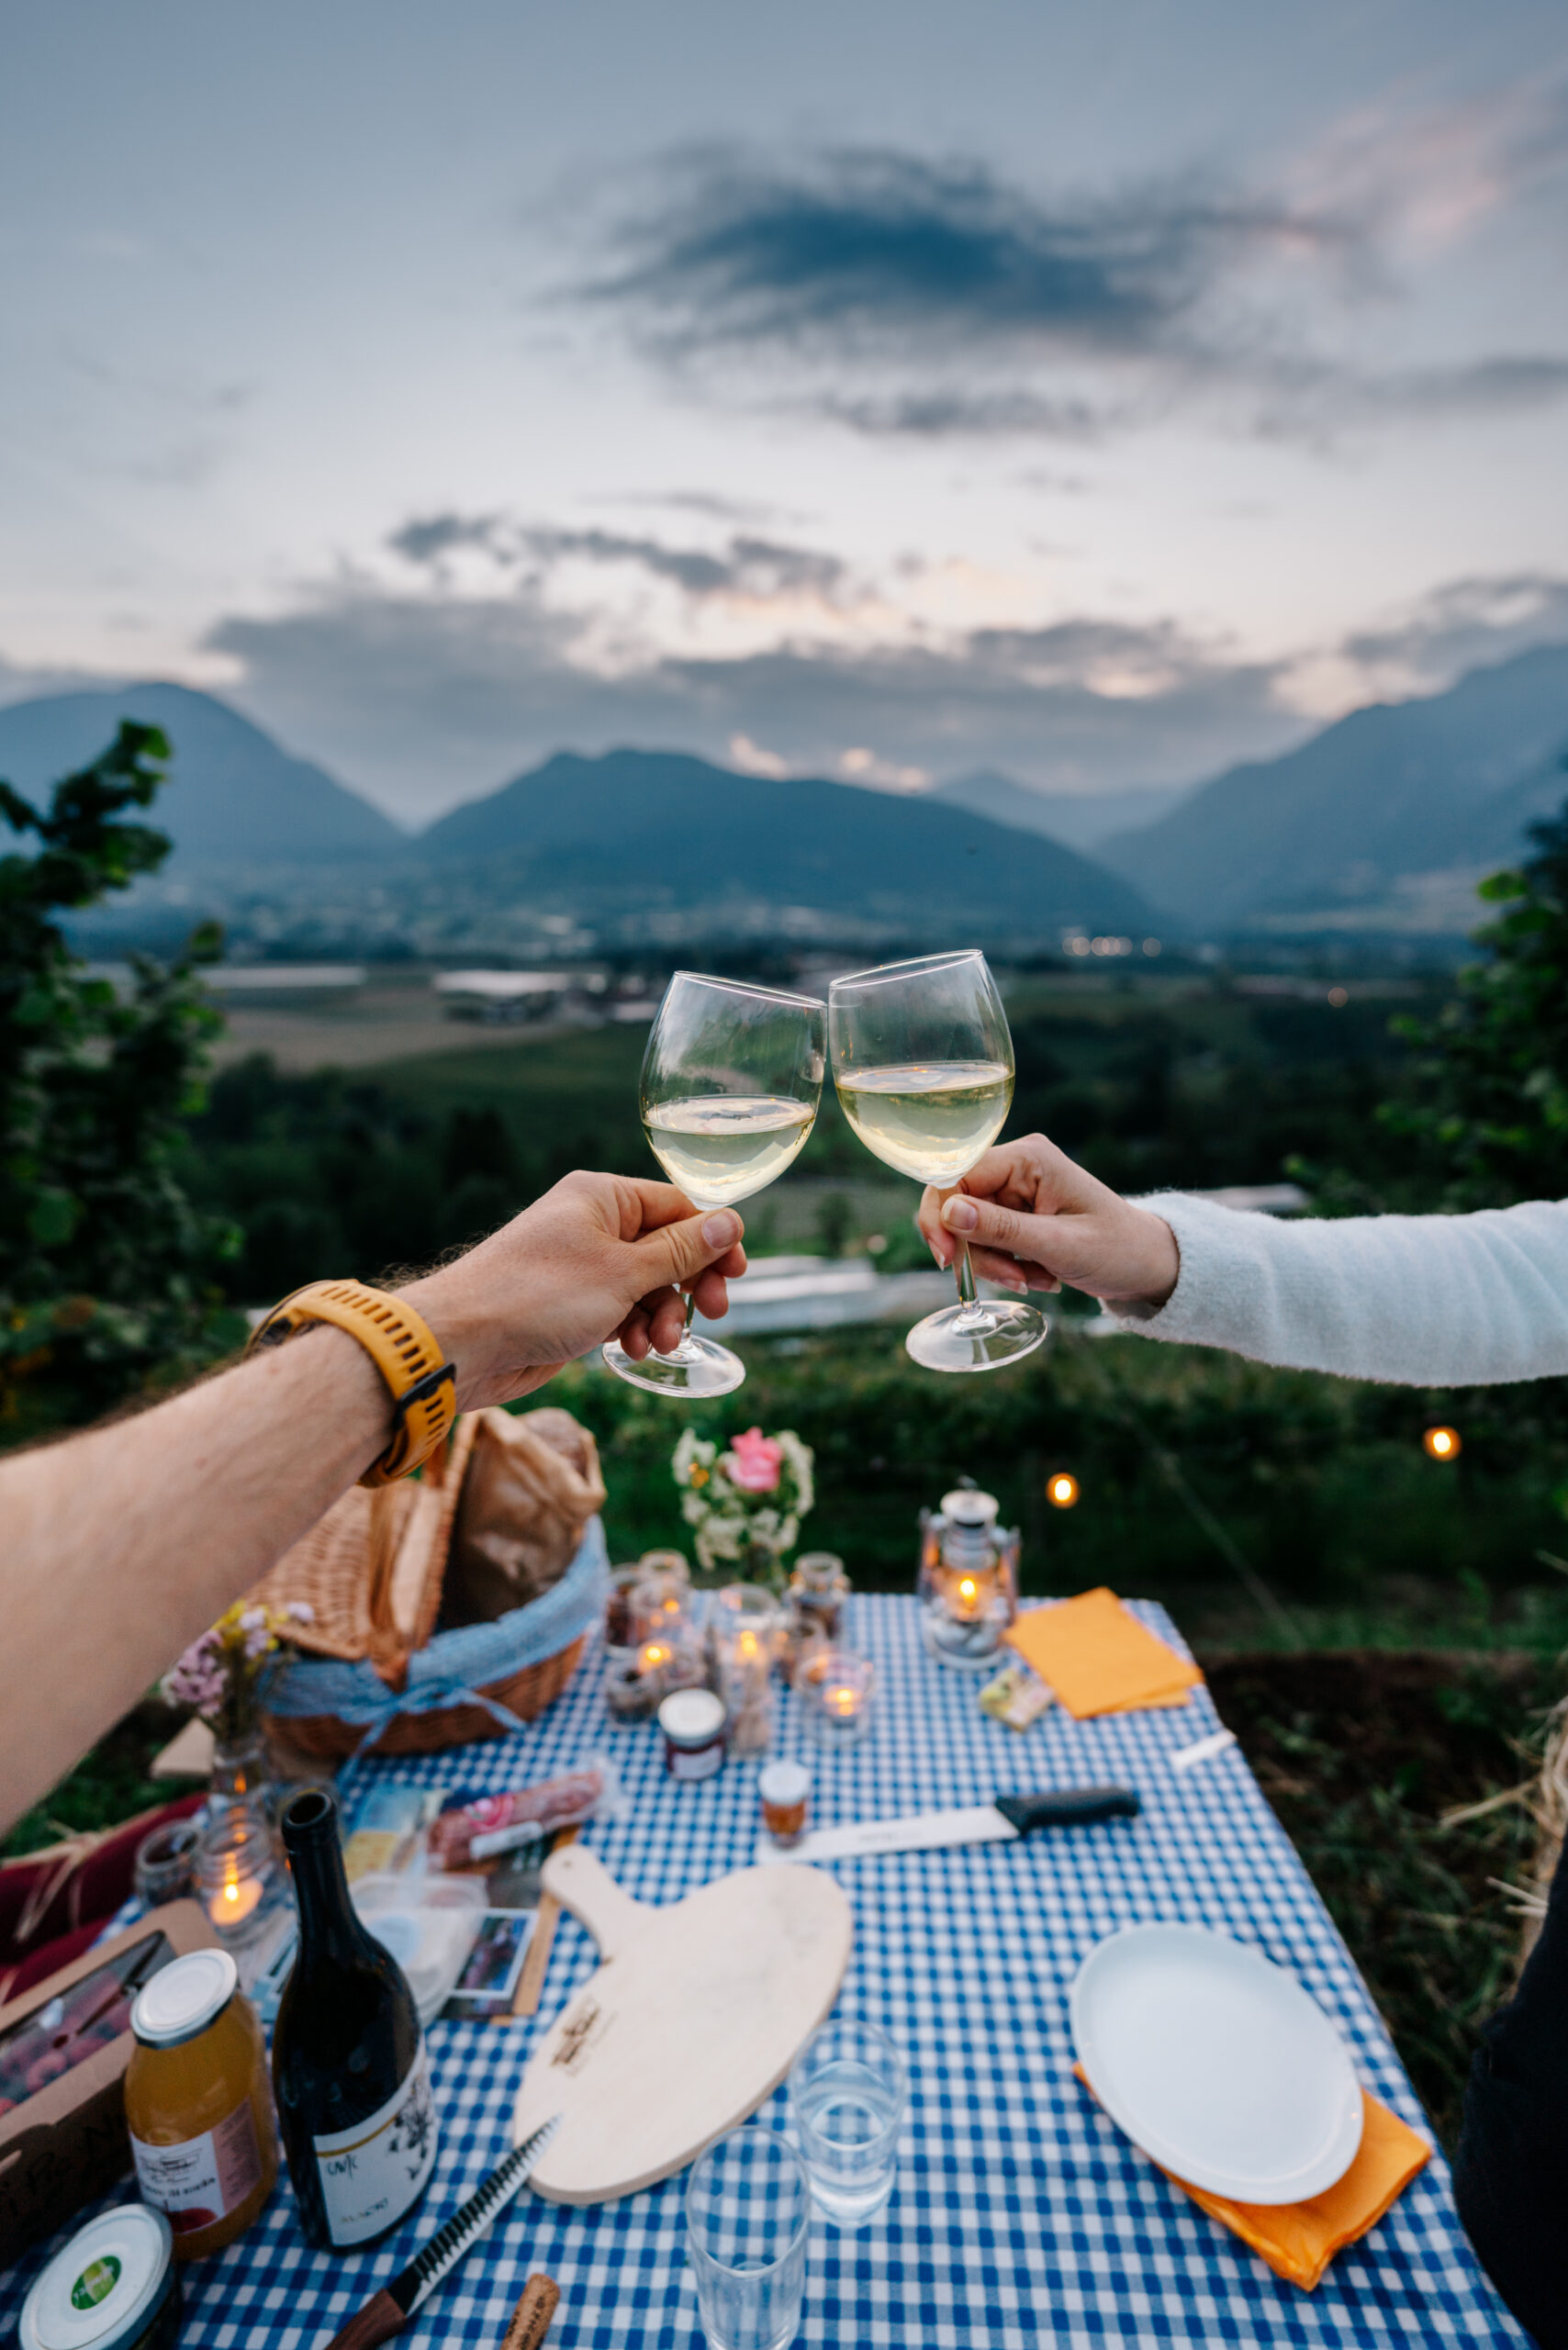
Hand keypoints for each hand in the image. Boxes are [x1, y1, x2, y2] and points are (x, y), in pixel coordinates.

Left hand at [402, 1171, 746, 1407]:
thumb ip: (681, 1251)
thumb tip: (730, 1222)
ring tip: (658, 1343)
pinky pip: (621, 1310)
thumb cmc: (537, 1296)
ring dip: (662, 1315)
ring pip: (646, 1286)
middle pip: (667, 1248)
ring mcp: (581, 1267)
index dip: (712, 1240)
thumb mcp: (623, 1273)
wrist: (463, 1342)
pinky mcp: (571, 1305)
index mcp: (602, 1198)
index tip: (736, 1276)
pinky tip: (630, 1351)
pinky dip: (633, 1329)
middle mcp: (592, 1225)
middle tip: (712, 1313)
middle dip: (689, 1284)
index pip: (677, 1206)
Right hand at [916, 1134, 1177, 1307]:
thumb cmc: (1117, 1249)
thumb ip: (1002, 1228)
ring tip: (1036, 1279)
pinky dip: (1004, 1264)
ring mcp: (1015, 1188)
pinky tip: (1038, 1274)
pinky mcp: (1016, 1211)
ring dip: (995, 1263)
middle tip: (1013, 1280)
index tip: (949, 1260)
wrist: (1148, 1264)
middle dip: (977, 1250)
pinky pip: (986, 1239)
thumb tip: (948, 1212)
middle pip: (957, 1205)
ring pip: (968, 1229)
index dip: (942, 1217)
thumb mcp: (1059, 1245)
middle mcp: (1017, 1165)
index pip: (956, 1175)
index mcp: (1029, 1157)